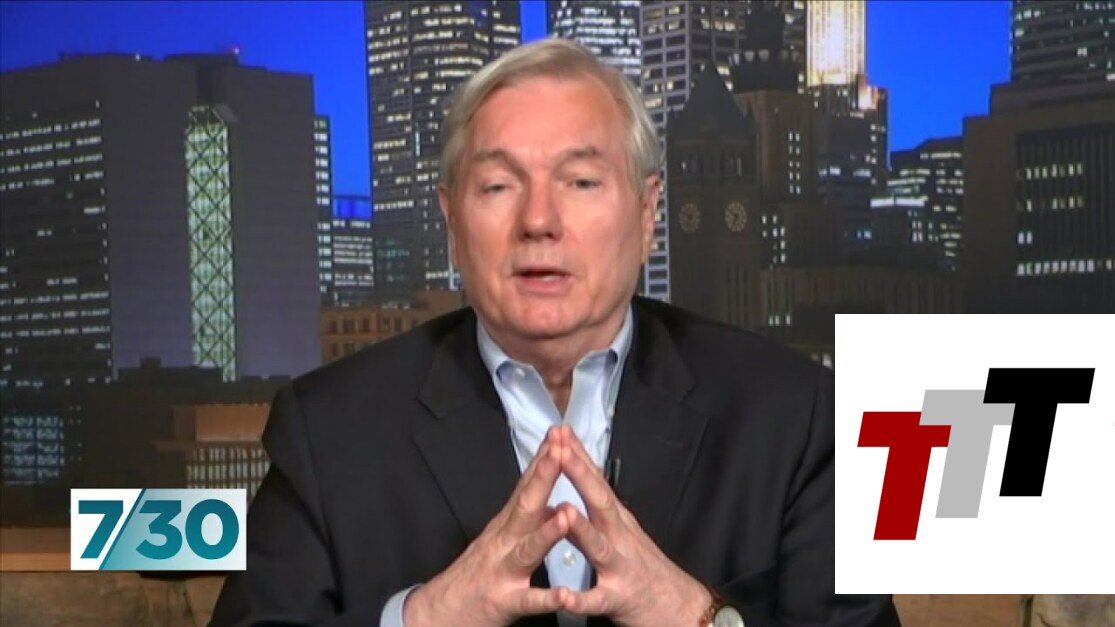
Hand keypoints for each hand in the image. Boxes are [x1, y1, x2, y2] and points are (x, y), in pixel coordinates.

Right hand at [404, 427, 573, 626]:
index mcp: (505, 527)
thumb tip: (552, 503)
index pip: (526, 486)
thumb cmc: (475, 577)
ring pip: (527, 549)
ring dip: (547, 532)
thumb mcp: (499, 542)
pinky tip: (563, 595)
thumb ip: (525, 523)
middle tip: (561, 450)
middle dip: (544, 477)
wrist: (438, 615)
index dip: (543, 459)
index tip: (559, 434)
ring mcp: (502, 571)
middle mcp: (502, 542)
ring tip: (566, 515)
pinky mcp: (503, 602)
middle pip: (526, 505)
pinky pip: (528, 601)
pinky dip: (545, 598)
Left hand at [556, 425, 711, 625]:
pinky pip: (597, 600)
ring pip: (599, 546)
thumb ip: (597, 513)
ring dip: (582, 529)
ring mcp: (620, 567)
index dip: (578, 456)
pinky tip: (566, 597)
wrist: (681, 608)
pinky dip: (581, 598)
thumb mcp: (623, 533)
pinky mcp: (618, 600)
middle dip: (578, 474)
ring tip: (564, 510)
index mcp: (617, 520)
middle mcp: (620, 537)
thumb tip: (572, 487)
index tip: (560, 431)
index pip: (596, 481)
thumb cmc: (644, 568)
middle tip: (560, 448)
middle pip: (599, 501)